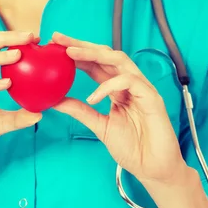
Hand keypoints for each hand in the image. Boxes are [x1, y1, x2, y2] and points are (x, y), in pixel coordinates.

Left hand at [51, 32, 188, 186]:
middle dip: (81, 45)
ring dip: (93, 54)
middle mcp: (129, 84)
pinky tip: (93, 96)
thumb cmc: (132, 148)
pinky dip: (108, 86)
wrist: (153, 168)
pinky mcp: (152, 97)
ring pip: (118, 60)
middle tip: (58, 39)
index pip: (94, 64)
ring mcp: (142, 88)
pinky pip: (129, 82)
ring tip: (71, 54)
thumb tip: (55, 99)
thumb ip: (79, 111)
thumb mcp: (98, 125)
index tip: (54, 46)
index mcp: (116, 89)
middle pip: (105, 55)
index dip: (75, 54)